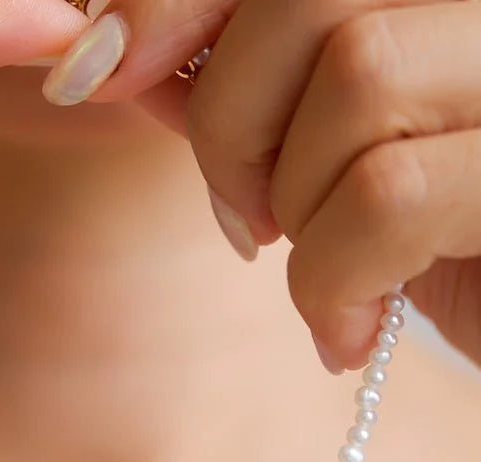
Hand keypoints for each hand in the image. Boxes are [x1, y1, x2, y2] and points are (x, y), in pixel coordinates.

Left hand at [43, 0, 480, 373]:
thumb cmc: (438, 252)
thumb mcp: (334, 156)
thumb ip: (250, 88)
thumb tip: (106, 56)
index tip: (93, 73)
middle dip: (232, 124)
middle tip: (249, 226)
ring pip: (356, 76)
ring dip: (300, 211)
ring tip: (329, 283)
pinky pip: (387, 194)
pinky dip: (334, 284)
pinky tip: (353, 334)